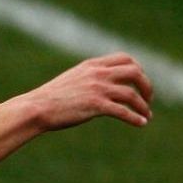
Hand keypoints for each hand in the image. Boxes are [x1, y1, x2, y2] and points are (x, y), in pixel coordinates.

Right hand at [23, 53, 152, 130]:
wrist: (35, 108)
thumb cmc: (50, 98)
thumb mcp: (72, 79)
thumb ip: (89, 78)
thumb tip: (103, 86)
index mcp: (92, 65)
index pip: (125, 58)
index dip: (138, 69)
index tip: (138, 83)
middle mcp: (98, 74)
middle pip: (135, 72)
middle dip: (146, 86)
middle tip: (147, 99)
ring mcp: (97, 89)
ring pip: (131, 94)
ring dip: (143, 106)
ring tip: (146, 115)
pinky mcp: (96, 105)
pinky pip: (123, 111)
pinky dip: (135, 118)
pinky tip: (141, 123)